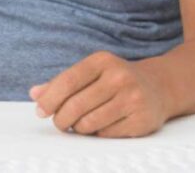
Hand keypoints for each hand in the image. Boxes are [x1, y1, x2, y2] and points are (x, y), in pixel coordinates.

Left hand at [30, 51, 172, 137]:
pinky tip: (98, 126)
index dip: (50, 98)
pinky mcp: (142, 120)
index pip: (68, 81)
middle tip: (58, 123)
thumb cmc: (115, 79)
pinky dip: (96, 134)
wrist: (159, 86)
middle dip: (60, 118)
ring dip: (77, 128)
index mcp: (102, 61)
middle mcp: (119, 77)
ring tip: (77, 124)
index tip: (40, 110)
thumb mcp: (90, 72)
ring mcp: (133, 99)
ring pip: (90, 122)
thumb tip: (34, 94)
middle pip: (76, 105)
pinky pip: (106, 134)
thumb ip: (61, 82)